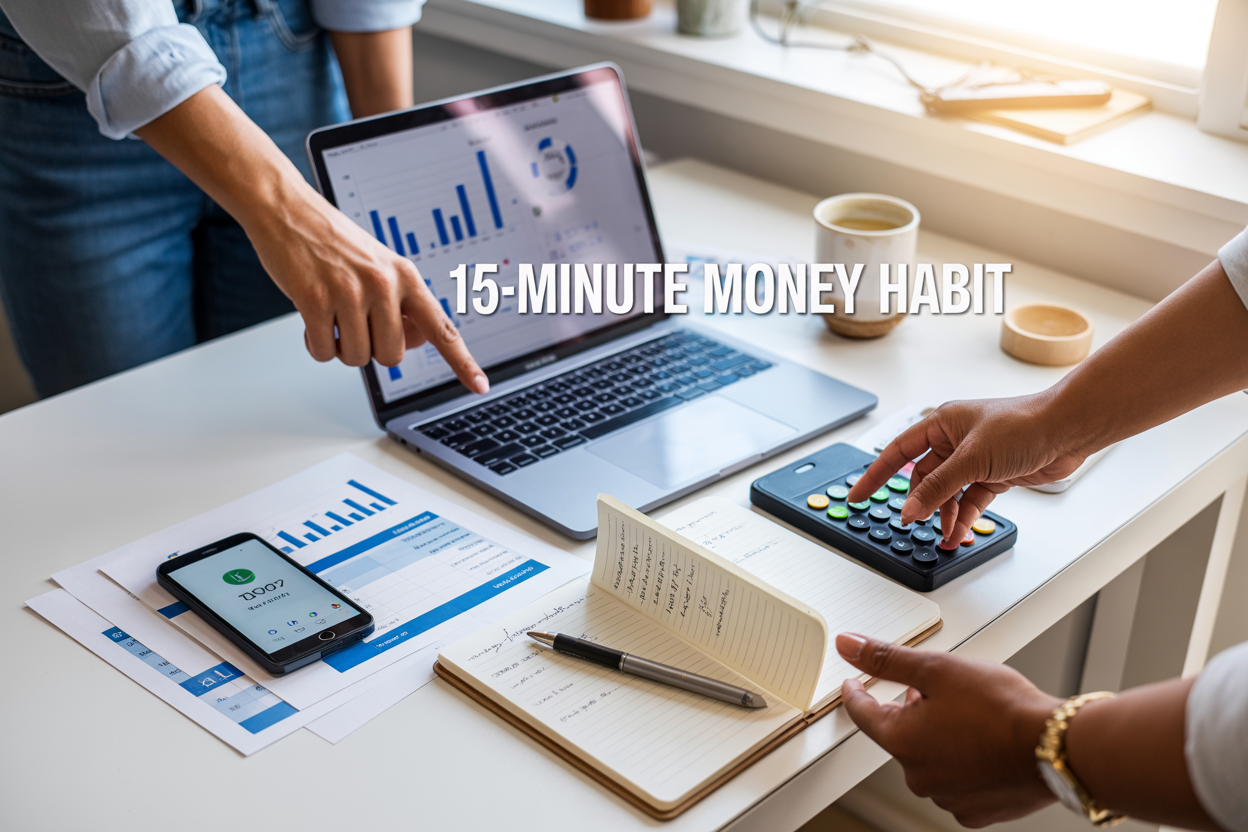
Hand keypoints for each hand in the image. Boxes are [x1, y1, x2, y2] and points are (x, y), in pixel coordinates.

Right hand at [134, 86, 487, 391]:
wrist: (287, 209)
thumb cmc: (333, 240)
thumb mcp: (380, 265)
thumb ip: (401, 303)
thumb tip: (415, 341)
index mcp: (406, 276)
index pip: (442, 329)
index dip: (462, 362)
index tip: (480, 387)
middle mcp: (384, 285)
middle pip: (391, 356)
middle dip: (370, 349)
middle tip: (353, 321)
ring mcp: (350, 293)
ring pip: (356, 357)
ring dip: (340, 347)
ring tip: (331, 315)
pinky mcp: (315, 301)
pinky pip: (324, 352)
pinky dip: (316, 345)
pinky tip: (311, 320)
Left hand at [836, 633, 1060, 827]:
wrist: (1056, 745)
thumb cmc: (1001, 709)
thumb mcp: (936, 668)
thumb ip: (887, 658)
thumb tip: (849, 645)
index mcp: (902, 741)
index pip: (863, 713)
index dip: (857, 692)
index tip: (854, 684)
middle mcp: (919, 776)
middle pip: (902, 734)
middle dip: (914, 710)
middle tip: (942, 690)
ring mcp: (949, 797)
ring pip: (932, 758)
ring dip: (941, 736)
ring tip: (973, 715)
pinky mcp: (978, 810)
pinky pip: (959, 780)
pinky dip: (966, 762)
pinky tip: (986, 745)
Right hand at [846, 394, 1087, 545]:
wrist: (1068, 429)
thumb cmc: (1024, 424)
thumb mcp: (972, 458)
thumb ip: (938, 488)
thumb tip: (911, 509)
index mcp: (942, 423)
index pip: (897, 451)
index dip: (875, 474)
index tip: (857, 494)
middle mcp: (955, 440)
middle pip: (923, 477)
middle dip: (920, 502)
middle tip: (914, 523)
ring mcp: (974, 459)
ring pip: (947, 492)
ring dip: (944, 514)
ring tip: (945, 534)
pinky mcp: (993, 475)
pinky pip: (968, 499)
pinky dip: (964, 515)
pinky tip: (960, 530)